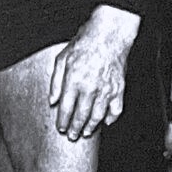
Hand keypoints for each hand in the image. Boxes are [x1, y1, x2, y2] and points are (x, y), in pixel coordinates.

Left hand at [49, 5, 140, 140]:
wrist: (108, 35)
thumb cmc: (84, 44)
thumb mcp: (62, 59)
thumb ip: (55, 82)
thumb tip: (52, 101)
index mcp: (74, 81)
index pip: (66, 108)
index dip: (63, 121)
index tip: (61, 128)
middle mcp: (90, 88)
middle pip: (81, 115)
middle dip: (75, 129)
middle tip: (72, 136)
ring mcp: (106, 90)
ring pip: (99, 116)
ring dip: (91, 126)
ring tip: (86, 132)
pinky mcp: (119, 89)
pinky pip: (116, 109)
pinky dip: (111, 118)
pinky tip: (106, 122)